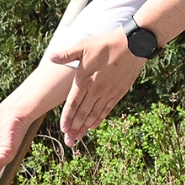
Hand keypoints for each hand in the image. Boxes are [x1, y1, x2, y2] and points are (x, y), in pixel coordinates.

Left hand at [49, 28, 148, 144]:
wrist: (133, 45)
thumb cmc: (106, 43)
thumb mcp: (83, 45)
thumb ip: (66, 54)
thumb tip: (51, 57)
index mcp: (83, 80)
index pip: (72, 104)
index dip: (67, 118)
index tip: (63, 130)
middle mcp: (95, 90)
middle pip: (82, 114)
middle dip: (75, 129)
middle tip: (69, 142)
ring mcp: (108, 92)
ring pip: (94, 114)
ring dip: (85, 127)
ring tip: (78, 138)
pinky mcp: (119, 92)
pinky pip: (107, 109)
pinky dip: (99, 119)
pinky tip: (93, 126)